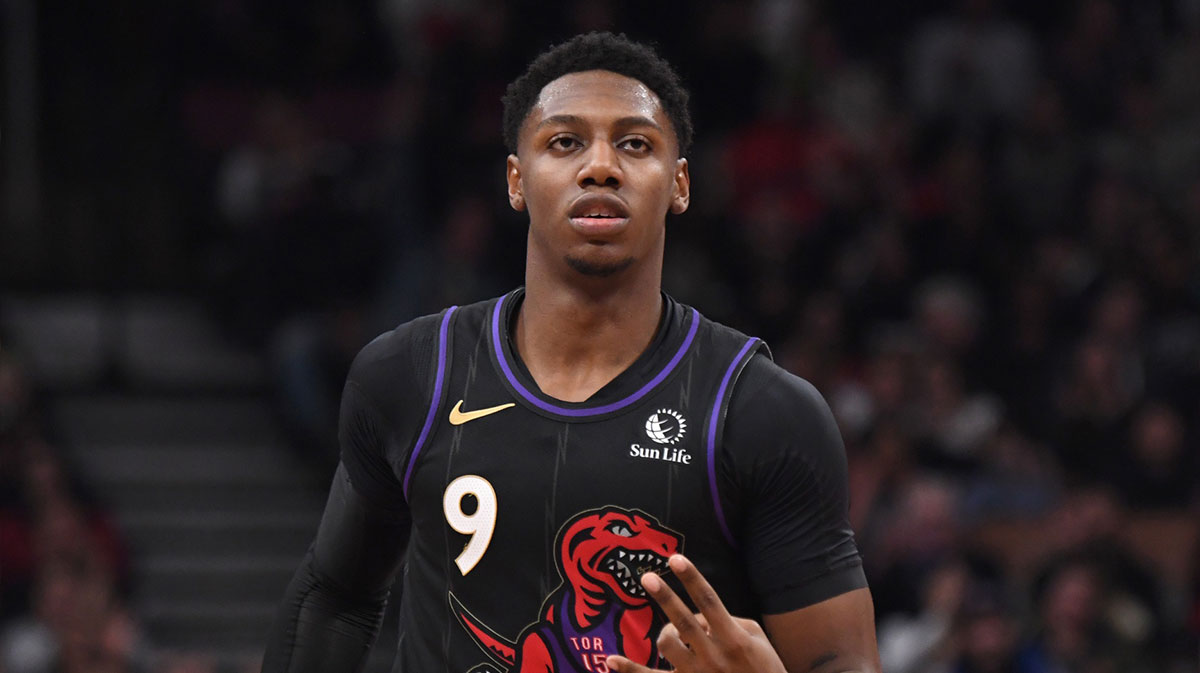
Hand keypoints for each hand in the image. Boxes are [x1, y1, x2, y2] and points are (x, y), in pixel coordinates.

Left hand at [606, 554, 786, 672]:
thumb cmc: (764, 667)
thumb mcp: (756, 637)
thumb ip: (729, 619)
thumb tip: (699, 611)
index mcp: (734, 639)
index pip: (709, 602)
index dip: (691, 578)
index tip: (675, 558)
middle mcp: (715, 656)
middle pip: (684, 622)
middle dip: (665, 597)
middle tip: (647, 577)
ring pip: (668, 645)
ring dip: (665, 631)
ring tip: (672, 631)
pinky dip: (631, 671)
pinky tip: (611, 660)